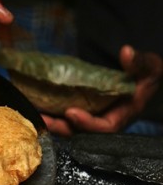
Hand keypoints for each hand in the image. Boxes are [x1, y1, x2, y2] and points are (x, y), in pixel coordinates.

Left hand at [42, 45, 162, 136]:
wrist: (143, 76)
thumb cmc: (148, 73)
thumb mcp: (150, 67)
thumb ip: (141, 63)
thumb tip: (127, 52)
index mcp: (125, 113)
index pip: (106, 126)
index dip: (88, 123)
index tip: (71, 112)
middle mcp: (108, 118)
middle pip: (83, 131)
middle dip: (62, 127)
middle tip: (42, 117)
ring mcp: (95, 114)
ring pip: (72, 125)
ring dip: (53, 121)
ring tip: (33, 112)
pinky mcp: (85, 107)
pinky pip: (67, 114)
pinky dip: (52, 110)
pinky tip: (36, 103)